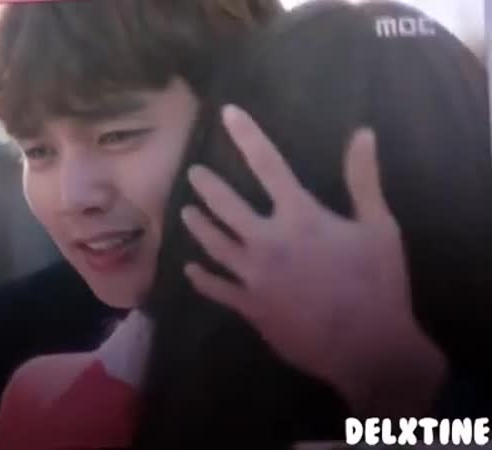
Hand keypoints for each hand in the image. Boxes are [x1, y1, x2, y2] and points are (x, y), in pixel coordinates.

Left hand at [181, 104, 445, 415]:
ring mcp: (253, 276)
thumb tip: (362, 133)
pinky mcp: (249, 306)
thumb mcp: (378, 226)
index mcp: (299, 216)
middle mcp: (267, 240)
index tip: (227, 113)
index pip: (268, 164)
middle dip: (207, 186)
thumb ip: (363, 179)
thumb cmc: (377, 283)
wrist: (368, 347)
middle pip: (226, 205)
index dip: (247, 135)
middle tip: (193, 173)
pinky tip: (189, 269)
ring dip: (198, 226)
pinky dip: (202, 278)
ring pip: (214, 244)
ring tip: (185, 212)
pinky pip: (217, 289)